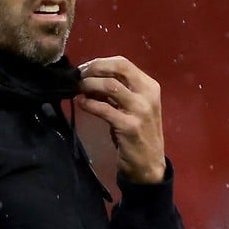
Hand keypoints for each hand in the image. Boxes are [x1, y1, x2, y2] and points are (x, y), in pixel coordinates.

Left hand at [76, 56, 165, 183]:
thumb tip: (90, 79)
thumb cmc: (138, 134)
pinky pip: (104, 109)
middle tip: (79, 76)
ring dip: (89, 84)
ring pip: (110, 85)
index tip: (85, 69)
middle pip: (119, 68)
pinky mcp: (129, 126)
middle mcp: (148, 94)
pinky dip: (89, 104)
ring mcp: (140, 110)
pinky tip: (81, 103)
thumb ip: (117, 92)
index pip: (123, 63)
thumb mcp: (132, 107)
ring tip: (78, 88)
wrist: (149, 165)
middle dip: (95, 68)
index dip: (100, 62)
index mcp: (150, 86)